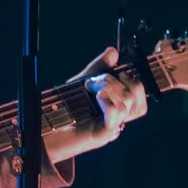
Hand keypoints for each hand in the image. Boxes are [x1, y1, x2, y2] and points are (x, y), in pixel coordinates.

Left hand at [43, 45, 148, 164]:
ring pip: (125, 102)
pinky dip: (107, 100)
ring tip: (90, 88)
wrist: (48, 133)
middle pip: (133, 96)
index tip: (118, 72)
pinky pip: (115, 113)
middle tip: (95, 81)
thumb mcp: (83, 83)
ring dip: (107, 87)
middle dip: (115, 81)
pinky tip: (96, 97)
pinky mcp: (102, 135)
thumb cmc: (67, 109)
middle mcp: (118, 119)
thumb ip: (99, 68)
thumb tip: (113, 51)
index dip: (134, 81)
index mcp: (117, 107)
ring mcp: (112, 128)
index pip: (139, 96)